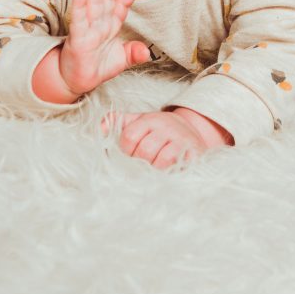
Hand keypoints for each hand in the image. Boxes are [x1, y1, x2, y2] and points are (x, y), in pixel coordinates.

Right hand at [59, 0, 149, 96]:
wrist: (77, 82)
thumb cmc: (98, 67)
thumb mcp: (121, 60)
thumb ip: (134, 53)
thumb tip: (147, 52)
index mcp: (111, 24)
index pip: (122, 4)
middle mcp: (100, 22)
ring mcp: (88, 29)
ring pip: (93, 4)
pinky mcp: (77, 38)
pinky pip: (79, 20)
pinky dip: (79, 6)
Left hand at [103, 107, 232, 169]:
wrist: (192, 131)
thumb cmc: (159, 130)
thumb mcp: (139, 122)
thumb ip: (118, 122)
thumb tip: (100, 129)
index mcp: (149, 120)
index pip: (129, 137)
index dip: (125, 151)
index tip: (129, 155)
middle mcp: (166, 126)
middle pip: (144, 150)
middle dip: (139, 163)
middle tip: (140, 167)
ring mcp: (181, 140)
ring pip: (162, 160)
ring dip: (155, 169)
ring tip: (153, 170)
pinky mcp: (194, 153)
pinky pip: (179, 166)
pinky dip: (170, 173)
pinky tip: (166, 173)